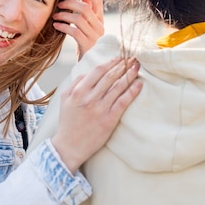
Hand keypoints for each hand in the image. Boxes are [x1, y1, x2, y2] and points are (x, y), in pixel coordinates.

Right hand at [51, 58, 141, 173]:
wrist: (70, 146)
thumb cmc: (68, 122)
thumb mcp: (65, 99)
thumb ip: (75, 84)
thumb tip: (88, 73)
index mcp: (79, 91)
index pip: (97, 71)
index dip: (110, 62)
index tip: (119, 58)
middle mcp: (90, 98)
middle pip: (110, 76)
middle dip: (123, 65)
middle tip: (132, 58)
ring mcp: (100, 109)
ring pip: (118, 87)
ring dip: (129, 75)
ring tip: (137, 67)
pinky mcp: (109, 120)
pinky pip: (123, 102)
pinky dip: (132, 92)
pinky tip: (138, 85)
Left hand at [53, 0, 104, 60]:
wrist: (90, 66)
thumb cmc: (86, 44)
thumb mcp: (87, 27)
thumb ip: (87, 13)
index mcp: (100, 20)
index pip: (98, 1)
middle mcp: (100, 27)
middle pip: (86, 8)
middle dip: (70, 3)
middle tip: (58, 5)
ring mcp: (95, 37)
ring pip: (79, 19)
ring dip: (64, 15)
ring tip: (55, 16)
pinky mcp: (87, 46)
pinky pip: (74, 32)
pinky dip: (63, 26)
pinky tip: (56, 26)